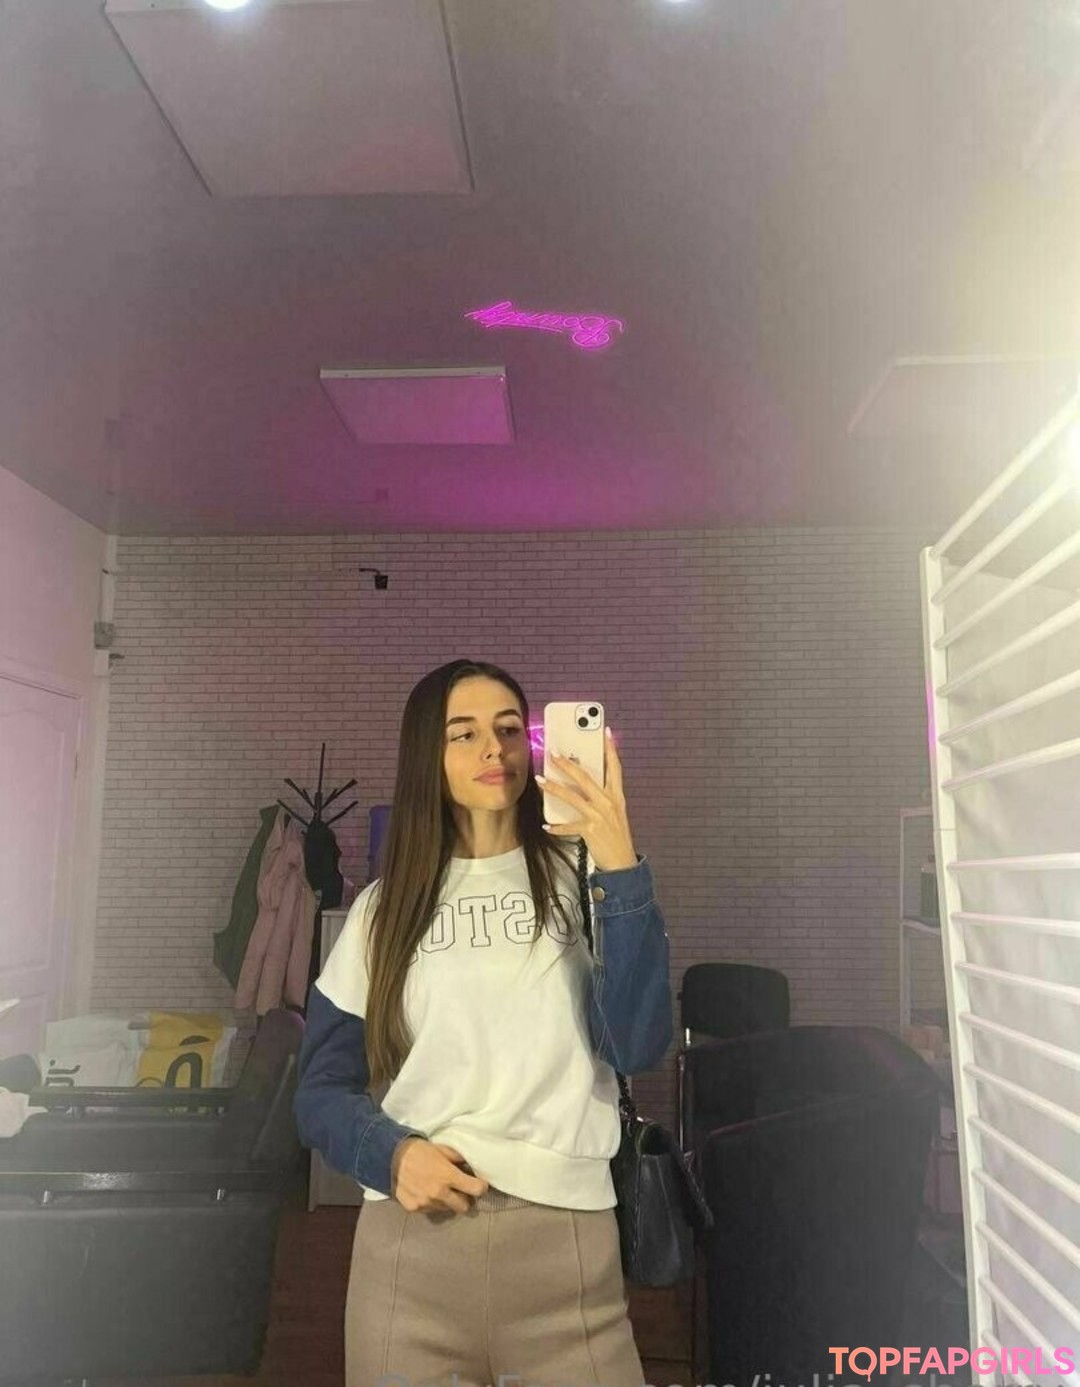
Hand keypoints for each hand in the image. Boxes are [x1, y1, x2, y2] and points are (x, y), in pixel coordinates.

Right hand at [391, 1139, 488, 1214]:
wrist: (390, 1157)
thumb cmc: (420, 1151)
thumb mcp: (443, 1149)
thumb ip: (459, 1160)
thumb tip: (472, 1167)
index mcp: (448, 1176)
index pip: (476, 1189)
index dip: (481, 1187)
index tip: (480, 1184)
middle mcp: (439, 1194)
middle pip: (463, 1207)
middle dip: (465, 1199)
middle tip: (460, 1190)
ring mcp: (426, 1204)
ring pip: (446, 1209)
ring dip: (447, 1201)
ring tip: (439, 1189)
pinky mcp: (414, 1209)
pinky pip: (430, 1210)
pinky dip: (432, 1203)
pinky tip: (425, 1192)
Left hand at [537, 727, 637, 871]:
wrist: (622, 863)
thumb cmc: (616, 836)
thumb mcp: (615, 812)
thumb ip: (603, 796)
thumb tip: (585, 783)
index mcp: (617, 796)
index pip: (615, 767)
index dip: (611, 749)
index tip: (606, 731)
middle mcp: (608, 802)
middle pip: (585, 777)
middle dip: (567, 764)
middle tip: (553, 753)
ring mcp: (599, 816)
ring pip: (572, 796)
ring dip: (553, 787)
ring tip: (540, 779)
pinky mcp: (590, 830)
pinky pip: (568, 826)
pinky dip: (556, 826)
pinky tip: (545, 825)